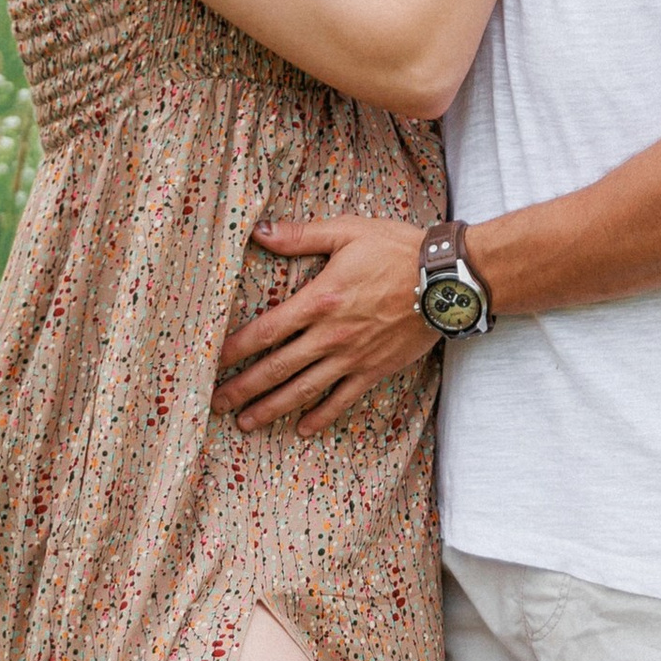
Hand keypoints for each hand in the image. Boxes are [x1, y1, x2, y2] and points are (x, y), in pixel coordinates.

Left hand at [210, 217, 440, 433]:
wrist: (447, 280)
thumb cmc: (397, 249)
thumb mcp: (347, 231)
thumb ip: (301, 236)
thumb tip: (260, 232)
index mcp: (319, 300)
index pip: (265, 331)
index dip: (235, 349)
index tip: (212, 362)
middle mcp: (331, 335)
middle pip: (277, 369)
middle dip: (244, 388)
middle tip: (216, 403)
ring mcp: (352, 357)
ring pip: (304, 390)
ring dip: (272, 408)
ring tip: (246, 423)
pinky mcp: (374, 370)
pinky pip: (342, 400)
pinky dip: (321, 416)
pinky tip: (302, 428)